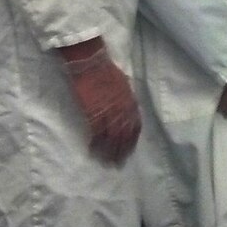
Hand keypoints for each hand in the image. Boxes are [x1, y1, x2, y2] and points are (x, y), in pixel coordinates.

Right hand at [61, 44, 140, 163]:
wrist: (92, 64)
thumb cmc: (107, 71)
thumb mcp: (124, 85)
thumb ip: (127, 100)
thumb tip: (128, 110)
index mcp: (131, 103)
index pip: (135, 127)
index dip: (132, 141)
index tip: (129, 151)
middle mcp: (122, 110)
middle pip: (124, 135)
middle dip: (122, 151)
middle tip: (119, 163)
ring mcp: (108, 112)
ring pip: (111, 137)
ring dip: (109, 151)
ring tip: (107, 163)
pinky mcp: (93, 113)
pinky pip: (96, 133)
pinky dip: (96, 144)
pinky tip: (93, 151)